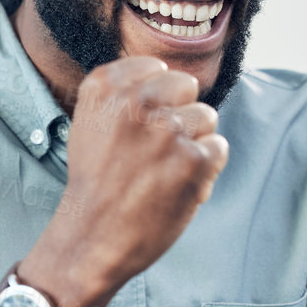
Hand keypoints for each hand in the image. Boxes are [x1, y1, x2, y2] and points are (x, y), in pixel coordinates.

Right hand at [24, 57, 229, 306]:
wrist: (92, 238)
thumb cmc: (95, 184)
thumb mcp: (88, 124)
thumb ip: (122, 93)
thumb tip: (167, 76)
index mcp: (105, 88)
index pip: (155, 68)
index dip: (154, 99)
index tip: (139, 126)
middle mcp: (136, 102)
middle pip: (186, 85)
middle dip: (178, 113)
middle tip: (155, 150)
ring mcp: (167, 129)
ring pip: (206, 116)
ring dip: (193, 142)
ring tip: (164, 170)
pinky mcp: (193, 159)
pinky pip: (218, 148)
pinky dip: (205, 169)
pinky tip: (178, 186)